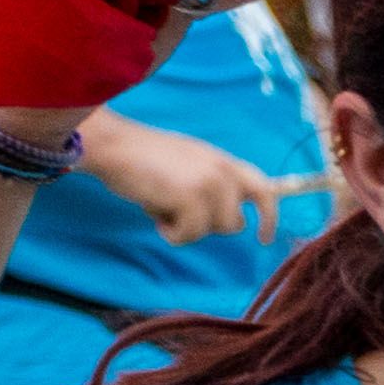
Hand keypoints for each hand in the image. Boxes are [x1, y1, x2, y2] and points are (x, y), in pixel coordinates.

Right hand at [77, 111, 291, 246]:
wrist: (115, 147)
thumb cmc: (143, 159)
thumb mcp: (189, 163)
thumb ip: (213, 183)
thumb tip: (230, 218)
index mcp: (223, 161)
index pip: (263, 189)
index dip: (268, 216)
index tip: (265, 238)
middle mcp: (222, 171)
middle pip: (234, 222)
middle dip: (209, 226)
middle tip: (179, 213)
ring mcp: (209, 184)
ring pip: (210, 231)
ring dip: (184, 227)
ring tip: (162, 204)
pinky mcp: (191, 198)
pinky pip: (188, 236)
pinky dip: (169, 232)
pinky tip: (154, 209)